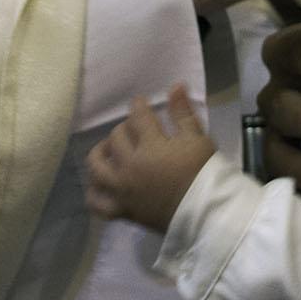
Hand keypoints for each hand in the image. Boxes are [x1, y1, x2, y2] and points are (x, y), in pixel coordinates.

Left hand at [86, 85, 216, 233]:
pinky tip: (101, 182)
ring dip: (100, 153)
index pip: (137, 116)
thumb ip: (183, 113)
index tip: (141, 104)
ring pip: (96, 167)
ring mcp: (122, 190)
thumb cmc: (204, 173)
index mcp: (150, 147)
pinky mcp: (122, 210)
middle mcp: (130, 167)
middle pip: (116, 137)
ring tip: (111, 150)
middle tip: (135, 129)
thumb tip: (176, 85)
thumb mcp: (197, 139)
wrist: (206, 214)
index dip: (139, 106)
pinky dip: (94, 192)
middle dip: (125, 128)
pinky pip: (96, 203)